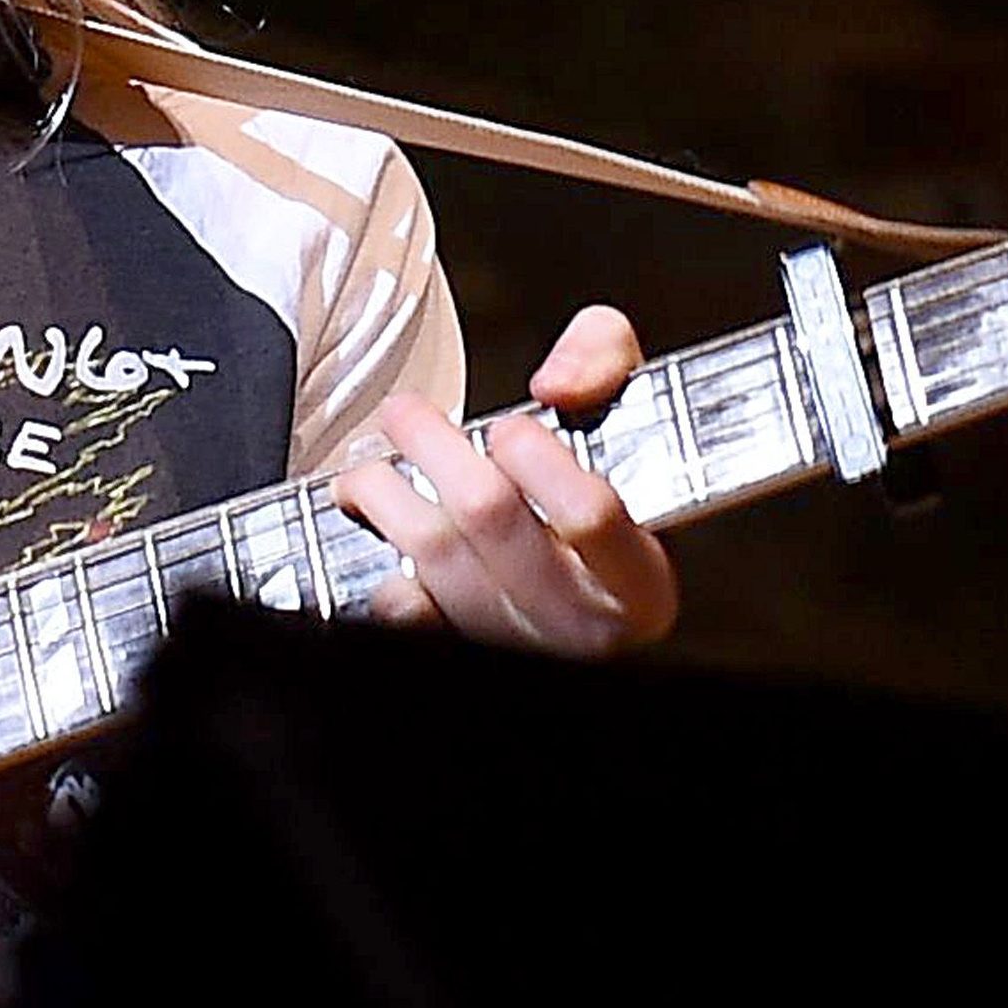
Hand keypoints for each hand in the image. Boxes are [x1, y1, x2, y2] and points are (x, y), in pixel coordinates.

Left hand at [336, 305, 679, 657]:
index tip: (510, 426)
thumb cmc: (598, 506)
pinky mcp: (465, 646)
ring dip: (383, 496)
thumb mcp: (632, 416)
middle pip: (489, 516)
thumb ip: (605, 360)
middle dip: (432, 446)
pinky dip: (383, 568)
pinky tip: (382, 535)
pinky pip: (406, 610)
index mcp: (637, 575)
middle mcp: (579, 619)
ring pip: (434, 556)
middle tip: (404, 415)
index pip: (588, 513)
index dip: (537, 456)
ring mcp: (519, 641)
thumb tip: (556, 384)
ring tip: (369, 468)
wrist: (580, 596)